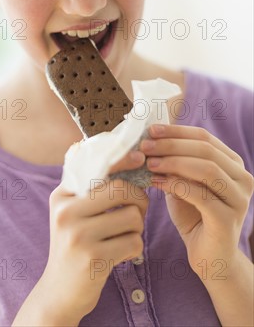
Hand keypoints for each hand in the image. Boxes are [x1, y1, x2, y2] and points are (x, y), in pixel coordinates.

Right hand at [42, 151, 147, 321]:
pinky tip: (121, 254)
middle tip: (139, 210)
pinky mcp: (93, 258)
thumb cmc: (74, 245)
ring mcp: (78, 234)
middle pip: (120, 189)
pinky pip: (134, 242)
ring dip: (137, 228)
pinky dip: (135, 247)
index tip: (138, 157)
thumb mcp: (71, 213)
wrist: (59, 292)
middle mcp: (66, 211)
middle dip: (139, 199)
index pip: (95, 166)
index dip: (121, 159)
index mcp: (61, 195)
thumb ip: (89, 188)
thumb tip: (124, 158)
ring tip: (124, 236)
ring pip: (132, 216)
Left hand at [140, 124, 253, 279]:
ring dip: (173, 163)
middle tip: (145, 146)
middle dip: (171, 145)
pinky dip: (175, 185)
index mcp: (233, 164)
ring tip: (149, 164)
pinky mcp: (228, 219)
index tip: (150, 130)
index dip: (176, 131)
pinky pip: (200, 195)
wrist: (209, 258)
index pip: (204, 137)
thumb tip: (151, 139)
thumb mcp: (184, 182)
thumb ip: (175, 162)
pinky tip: (155, 183)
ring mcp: (239, 199)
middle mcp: (242, 178)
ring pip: (206, 169)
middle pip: (205, 149)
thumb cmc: (194, 216)